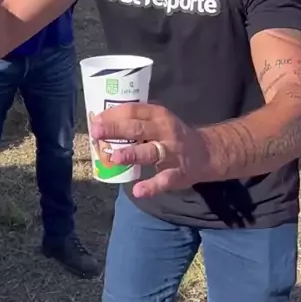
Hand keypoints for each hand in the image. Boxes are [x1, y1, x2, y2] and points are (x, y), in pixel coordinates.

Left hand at [90, 103, 210, 198]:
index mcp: (158, 115)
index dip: (114, 114)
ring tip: (115, 157)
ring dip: (132, 154)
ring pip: (150, 152)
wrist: (205, 153)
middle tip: (96, 131)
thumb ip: (136, 121)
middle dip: (116, 129)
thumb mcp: (157, 121)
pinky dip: (152, 186)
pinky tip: (138, 191)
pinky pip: (164, 179)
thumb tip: (101, 123)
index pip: (134, 110)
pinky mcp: (178, 173)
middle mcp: (165, 131)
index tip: (95, 118)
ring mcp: (172, 152)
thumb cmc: (171, 135)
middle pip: (138, 128)